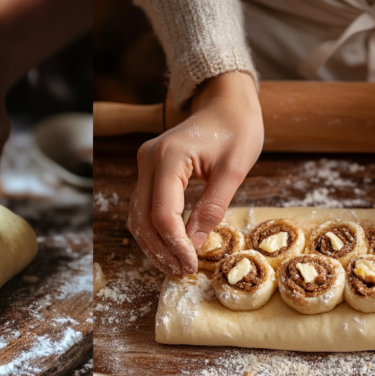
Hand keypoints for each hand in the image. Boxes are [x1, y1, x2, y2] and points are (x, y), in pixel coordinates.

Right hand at [127, 71, 262, 276]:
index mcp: (169, 156)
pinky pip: (142, 210)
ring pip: (137, 218)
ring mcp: (144, 165)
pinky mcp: (147, 172)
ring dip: (153, 246)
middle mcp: (148, 160)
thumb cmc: (237, 129)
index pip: (163, 214)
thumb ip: (213, 207)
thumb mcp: (235, 169)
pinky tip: (170, 248)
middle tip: (183, 272)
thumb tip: (195, 244)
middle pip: (143, 220)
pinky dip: (153, 233)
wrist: (226, 103)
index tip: (192, 264)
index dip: (175, 245)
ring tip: (176, 266)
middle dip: (161, 251)